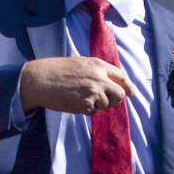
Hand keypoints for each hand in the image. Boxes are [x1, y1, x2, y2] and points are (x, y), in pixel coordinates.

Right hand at [20, 57, 134, 114]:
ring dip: (97, 105)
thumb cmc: (57, 70)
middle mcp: (100, 77)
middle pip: (120, 94)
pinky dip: (86, 109)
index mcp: (99, 65)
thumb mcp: (81, 63)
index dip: (129, 87)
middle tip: (105, 101)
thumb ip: (97, 71)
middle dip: (115, 100)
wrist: (40, 79)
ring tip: (80, 98)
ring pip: (106, 104)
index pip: (122, 77)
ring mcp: (94, 91)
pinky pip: (93, 111)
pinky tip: (74, 102)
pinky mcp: (86, 104)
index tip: (132, 94)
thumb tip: (112, 82)